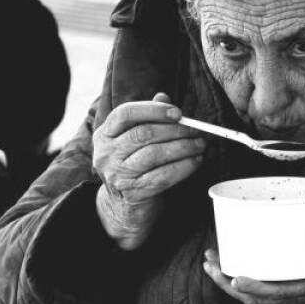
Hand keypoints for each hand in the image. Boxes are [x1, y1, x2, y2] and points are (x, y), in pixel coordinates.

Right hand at [93, 93, 204, 249]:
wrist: (125, 207)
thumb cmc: (134, 166)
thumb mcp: (135, 141)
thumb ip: (147, 118)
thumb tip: (164, 96)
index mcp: (104, 134)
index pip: (125, 113)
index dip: (153, 109)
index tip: (178, 112)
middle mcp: (106, 154)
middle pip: (143, 134)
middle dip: (175, 130)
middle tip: (196, 131)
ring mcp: (118, 174)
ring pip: (154, 154)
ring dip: (183, 148)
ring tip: (200, 145)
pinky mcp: (133, 192)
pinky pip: (163, 176)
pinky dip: (184, 167)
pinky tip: (196, 161)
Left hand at [202, 199, 304, 303]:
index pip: (277, 294)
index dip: (253, 287)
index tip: (233, 276)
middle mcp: (301, 297)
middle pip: (256, 299)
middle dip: (228, 283)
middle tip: (210, 262)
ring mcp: (299, 296)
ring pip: (258, 297)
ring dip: (233, 283)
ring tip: (215, 263)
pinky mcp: (301, 290)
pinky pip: (269, 291)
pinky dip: (250, 280)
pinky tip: (242, 264)